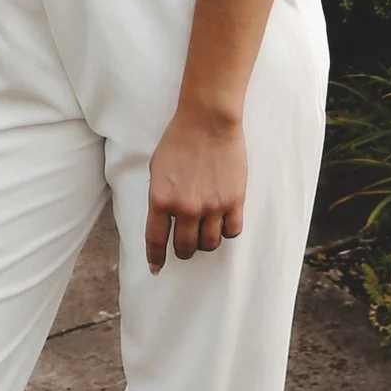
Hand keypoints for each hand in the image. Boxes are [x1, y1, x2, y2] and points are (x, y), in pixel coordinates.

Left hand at [145, 102, 246, 271]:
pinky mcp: (234, 201)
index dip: (155, 258)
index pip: (156, 241)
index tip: (156, 268)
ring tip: (205, 232)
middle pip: (186, 248)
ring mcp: (212, 206)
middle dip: (184, 251)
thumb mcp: (157, 169)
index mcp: (161, 200)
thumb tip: (164, 220)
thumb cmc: (179, 140)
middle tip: (186, 246)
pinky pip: (232, 231)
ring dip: (205, 242)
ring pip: (210, 244)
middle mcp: (186, 208)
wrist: (208, 121)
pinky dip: (227, 232)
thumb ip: (160, 198)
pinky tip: (223, 223)